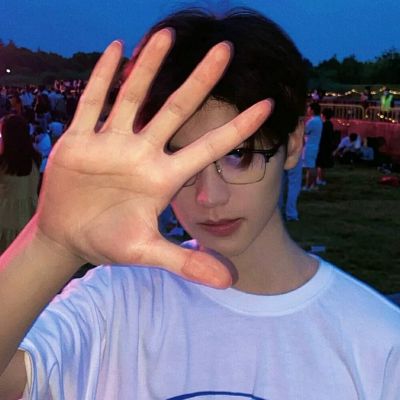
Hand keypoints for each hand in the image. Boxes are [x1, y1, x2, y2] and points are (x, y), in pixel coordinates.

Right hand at [35, 29, 271, 286]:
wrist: (69, 236)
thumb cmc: (109, 242)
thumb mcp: (146, 251)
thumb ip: (185, 262)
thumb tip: (229, 281)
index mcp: (163, 178)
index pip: (208, 148)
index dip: (236, 129)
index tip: (266, 105)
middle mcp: (143, 154)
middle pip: (176, 110)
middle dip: (200, 81)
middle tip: (226, 50)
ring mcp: (113, 143)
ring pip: (134, 98)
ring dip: (149, 68)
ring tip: (167, 35)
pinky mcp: (81, 140)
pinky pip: (93, 103)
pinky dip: (103, 77)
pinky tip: (117, 49)